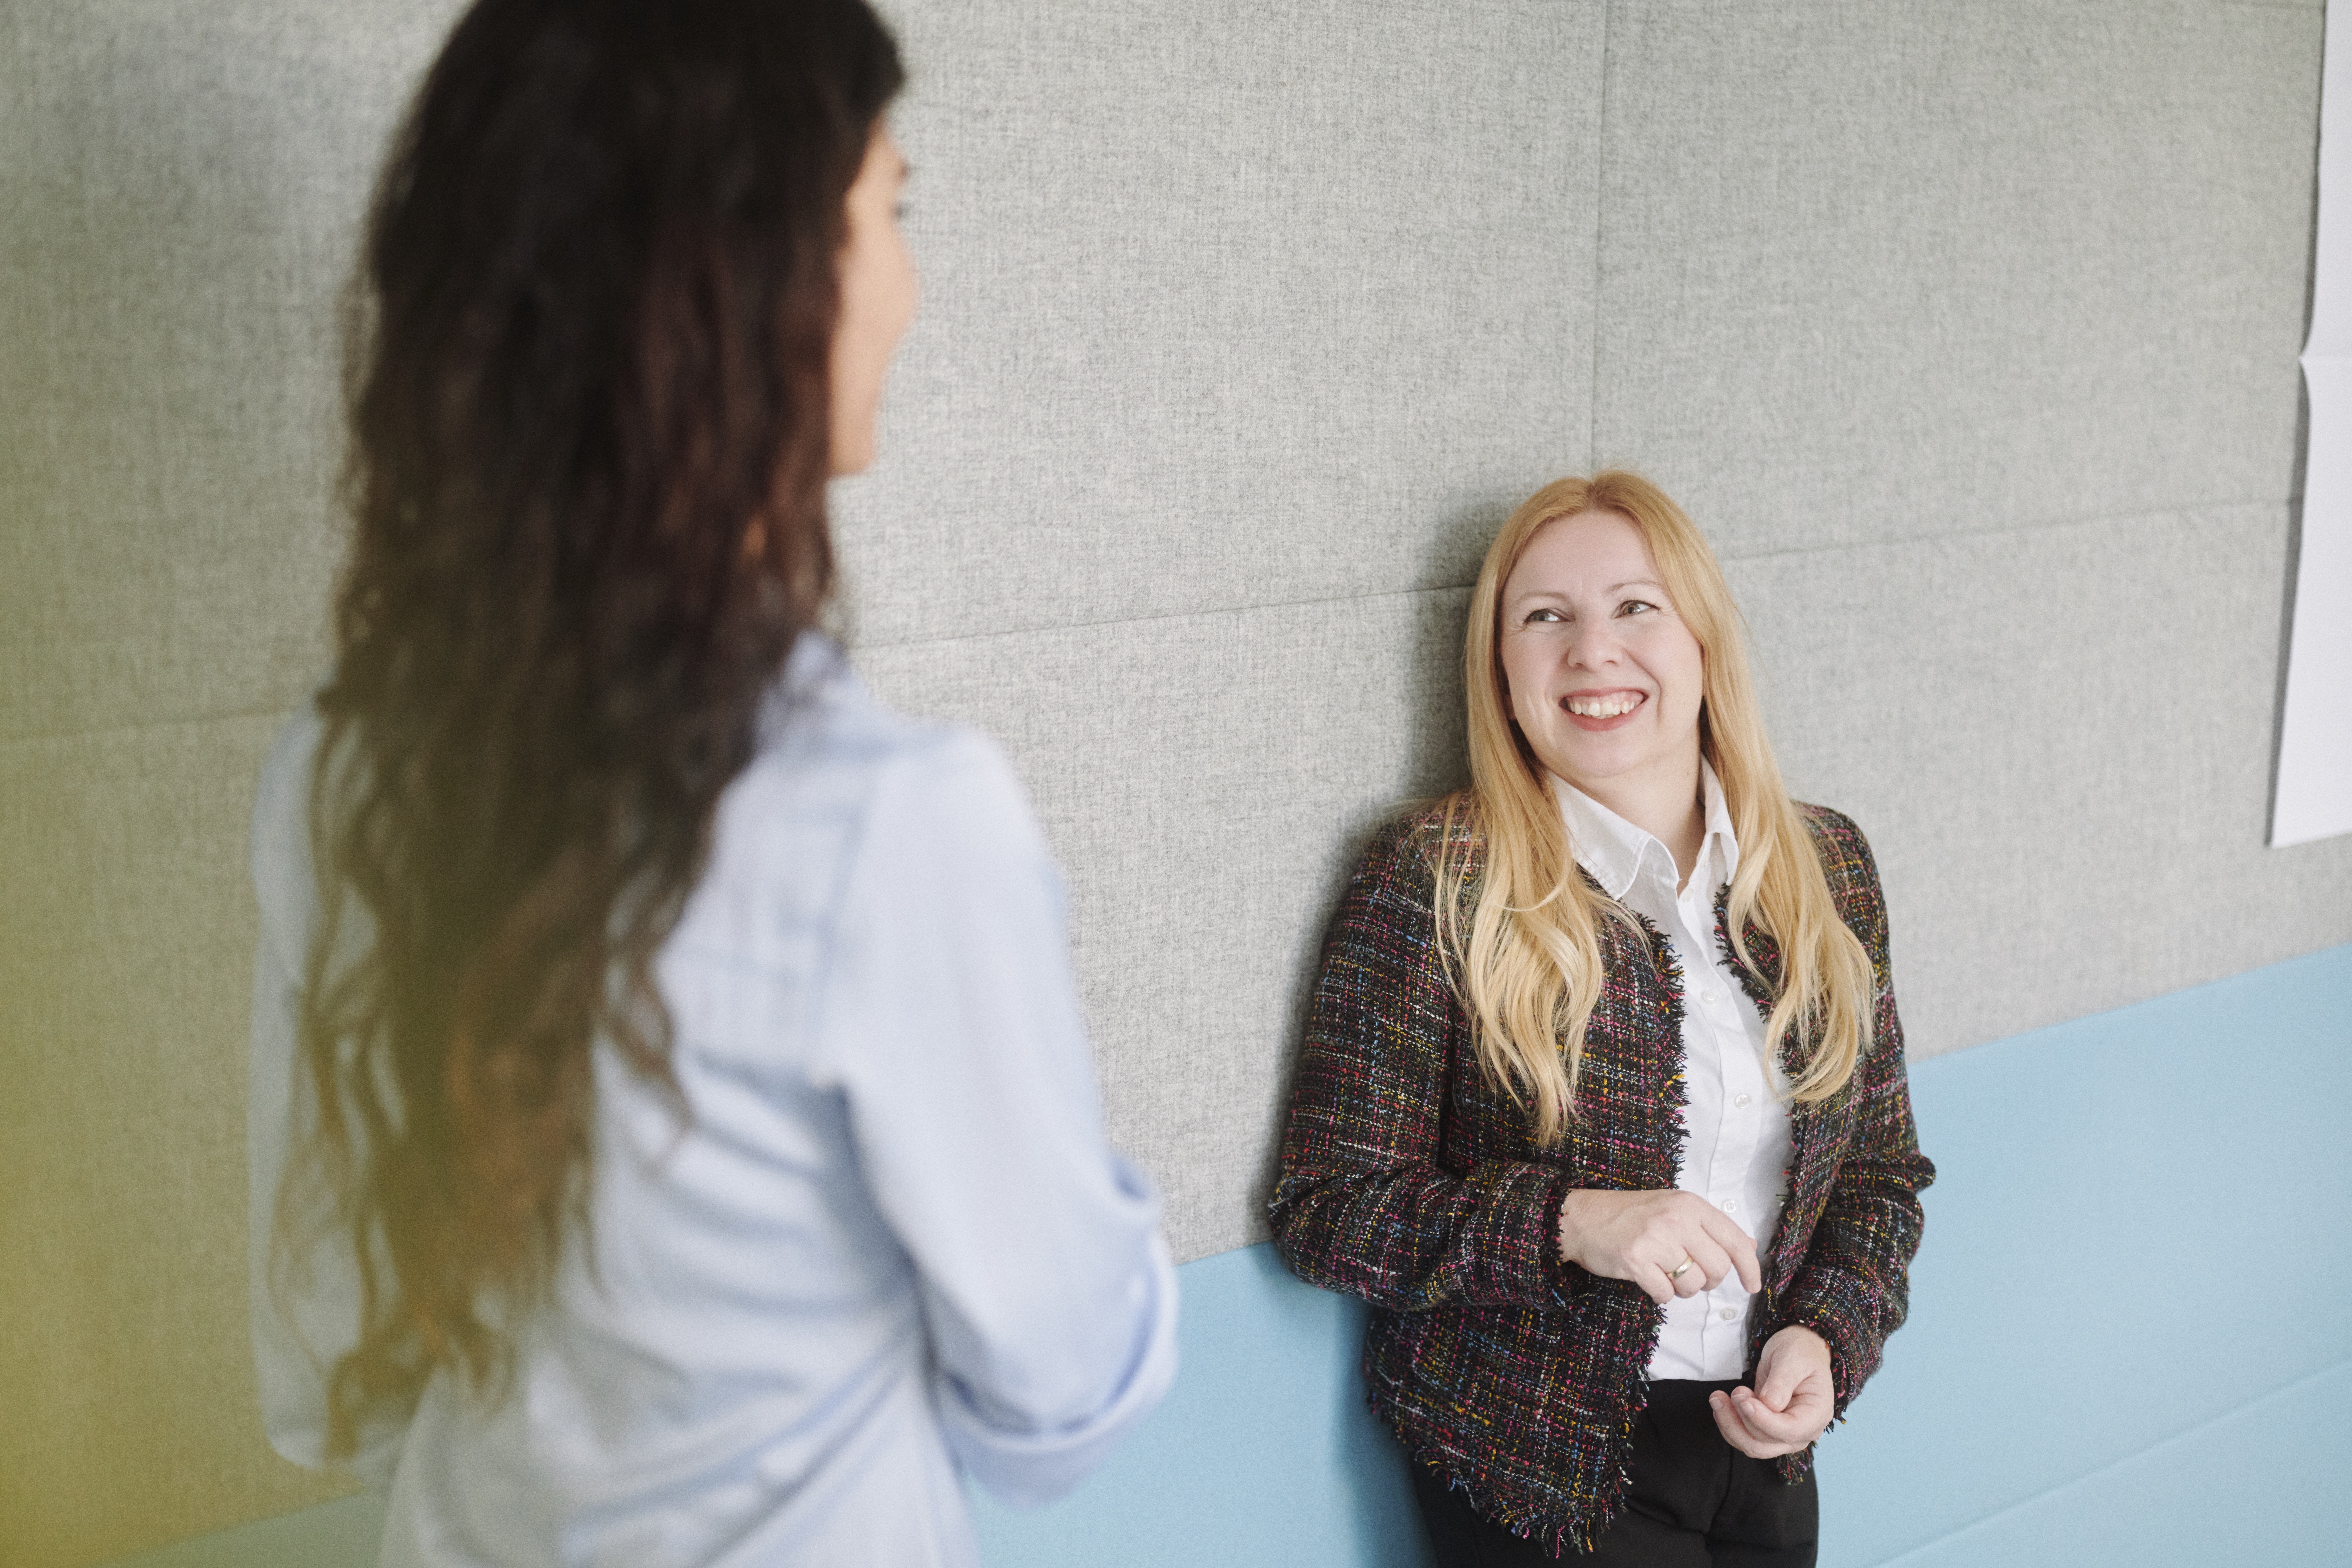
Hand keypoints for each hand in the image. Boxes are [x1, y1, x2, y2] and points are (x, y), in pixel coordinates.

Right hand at [1556, 1188, 1761, 1304]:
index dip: (1750, 1268)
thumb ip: (1710, 1227)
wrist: (1580, 1218)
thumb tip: (1748, 1245)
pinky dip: (1661, 1295)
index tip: (1752, 1286)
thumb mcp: (1674, 1208)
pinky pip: (1665, 1294)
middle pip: (1718, 1268)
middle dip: (1709, 1281)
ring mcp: (1655, 1239)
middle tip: (1690, 1276)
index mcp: (1690, 1204)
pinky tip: (1649, 1281)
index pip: (1735, 1240)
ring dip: (1683, 1289)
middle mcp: (1676, 1219)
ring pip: (1694, 1284)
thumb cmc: (1629, 1215)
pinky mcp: (1635, 1260)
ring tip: (1665, 1275)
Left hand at [1709, 1325, 1834, 1458]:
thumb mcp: (1793, 1358)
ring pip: (1751, 1445)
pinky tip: (1722, 1405)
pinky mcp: (1767, 1430)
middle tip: (1733, 1391)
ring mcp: (1784, 1434)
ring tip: (1718, 1397)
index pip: (1789, 1430)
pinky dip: (1729, 1425)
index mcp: (1816, 1414)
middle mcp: (1802, 1431)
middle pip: (1765, 1444)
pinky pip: (1744, 1438)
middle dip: (1740, 1421)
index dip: (1763, 1420)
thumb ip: (1782, 1381)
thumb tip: (1770, 1404)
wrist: (1796, 1351)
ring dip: (1729, 1424)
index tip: (1743, 1400)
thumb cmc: (1799, 1352)